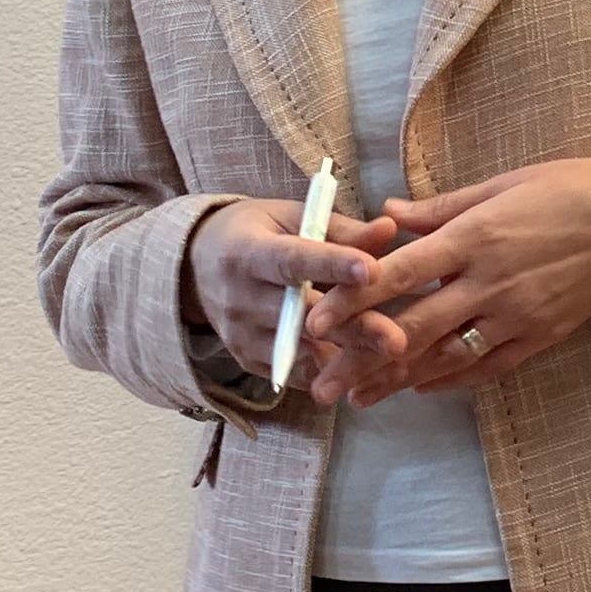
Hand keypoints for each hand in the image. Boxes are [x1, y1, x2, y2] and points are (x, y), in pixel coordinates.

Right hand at [185, 193, 402, 397]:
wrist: (194, 267)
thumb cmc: (254, 233)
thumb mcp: (290, 217)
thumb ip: (340, 229)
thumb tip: (389, 229)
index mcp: (248, 252)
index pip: (294, 261)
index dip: (333, 265)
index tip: (373, 270)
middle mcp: (240, 297)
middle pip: (303, 317)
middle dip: (352, 328)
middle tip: (397, 339)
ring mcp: (241, 335)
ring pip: (301, 351)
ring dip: (348, 357)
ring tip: (391, 363)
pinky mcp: (247, 360)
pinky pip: (293, 373)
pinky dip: (328, 374)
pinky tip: (367, 374)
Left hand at [297, 157, 590, 406]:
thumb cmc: (571, 188)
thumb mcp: (502, 184)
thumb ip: (440, 207)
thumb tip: (387, 214)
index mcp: (475, 236)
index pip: (399, 274)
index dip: (352, 299)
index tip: (314, 319)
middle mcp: (490, 282)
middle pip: (413, 329)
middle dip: (362, 360)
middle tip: (320, 386)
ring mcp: (517, 315)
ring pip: (446, 357)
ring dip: (398, 381)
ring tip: (359, 400)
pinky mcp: (542, 335)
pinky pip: (488, 366)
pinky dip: (452, 380)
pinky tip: (422, 388)